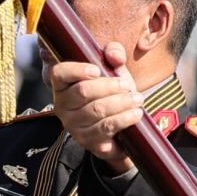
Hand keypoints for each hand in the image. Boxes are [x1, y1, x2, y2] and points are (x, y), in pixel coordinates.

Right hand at [51, 43, 141, 171]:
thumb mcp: (113, 70)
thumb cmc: (111, 93)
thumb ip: (114, 54)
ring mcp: (73, 125)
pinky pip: (106, 127)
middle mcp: (62, 106)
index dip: (76, 70)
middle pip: (82, 91)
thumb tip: (115, 56)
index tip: (97, 70)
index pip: (59, 73)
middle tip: (127, 85)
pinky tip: (136, 113)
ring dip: (121, 102)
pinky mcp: (87, 141)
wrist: (119, 128)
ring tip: (137, 99)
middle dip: (109, 86)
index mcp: (62, 86)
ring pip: (97, 110)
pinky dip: (124, 118)